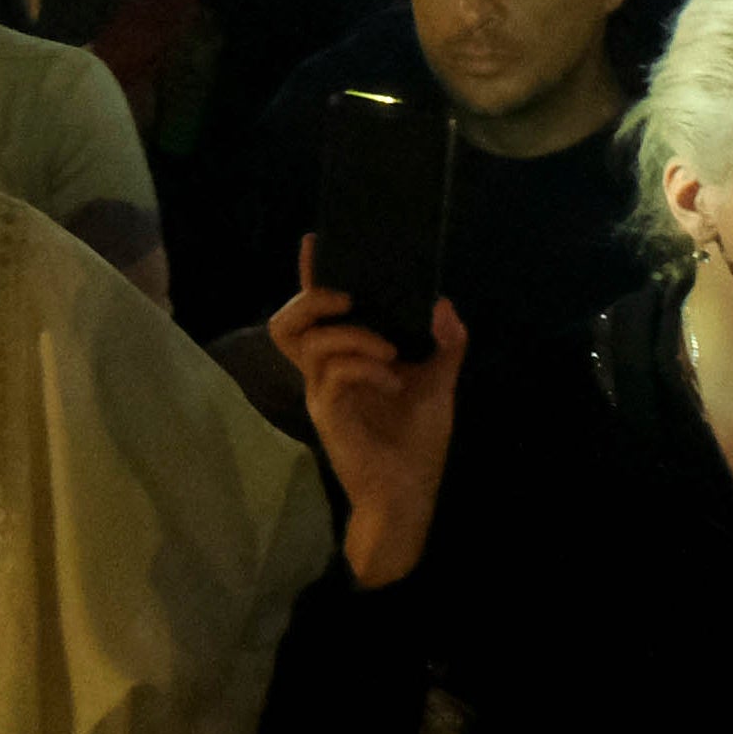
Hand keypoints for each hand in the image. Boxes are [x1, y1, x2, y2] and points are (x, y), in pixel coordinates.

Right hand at [273, 279, 468, 585]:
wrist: (410, 491)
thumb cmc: (418, 439)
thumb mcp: (439, 382)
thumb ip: (445, 343)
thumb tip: (443, 303)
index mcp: (345, 358)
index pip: (317, 312)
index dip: (312, 276)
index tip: (316, 242)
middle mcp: (325, 372)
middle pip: (288, 324)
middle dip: (312, 298)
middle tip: (348, 297)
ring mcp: (323, 393)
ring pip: (312, 342)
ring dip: (352, 335)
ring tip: (387, 349)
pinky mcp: (328, 414)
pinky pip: (333, 374)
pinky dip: (365, 366)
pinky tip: (392, 378)